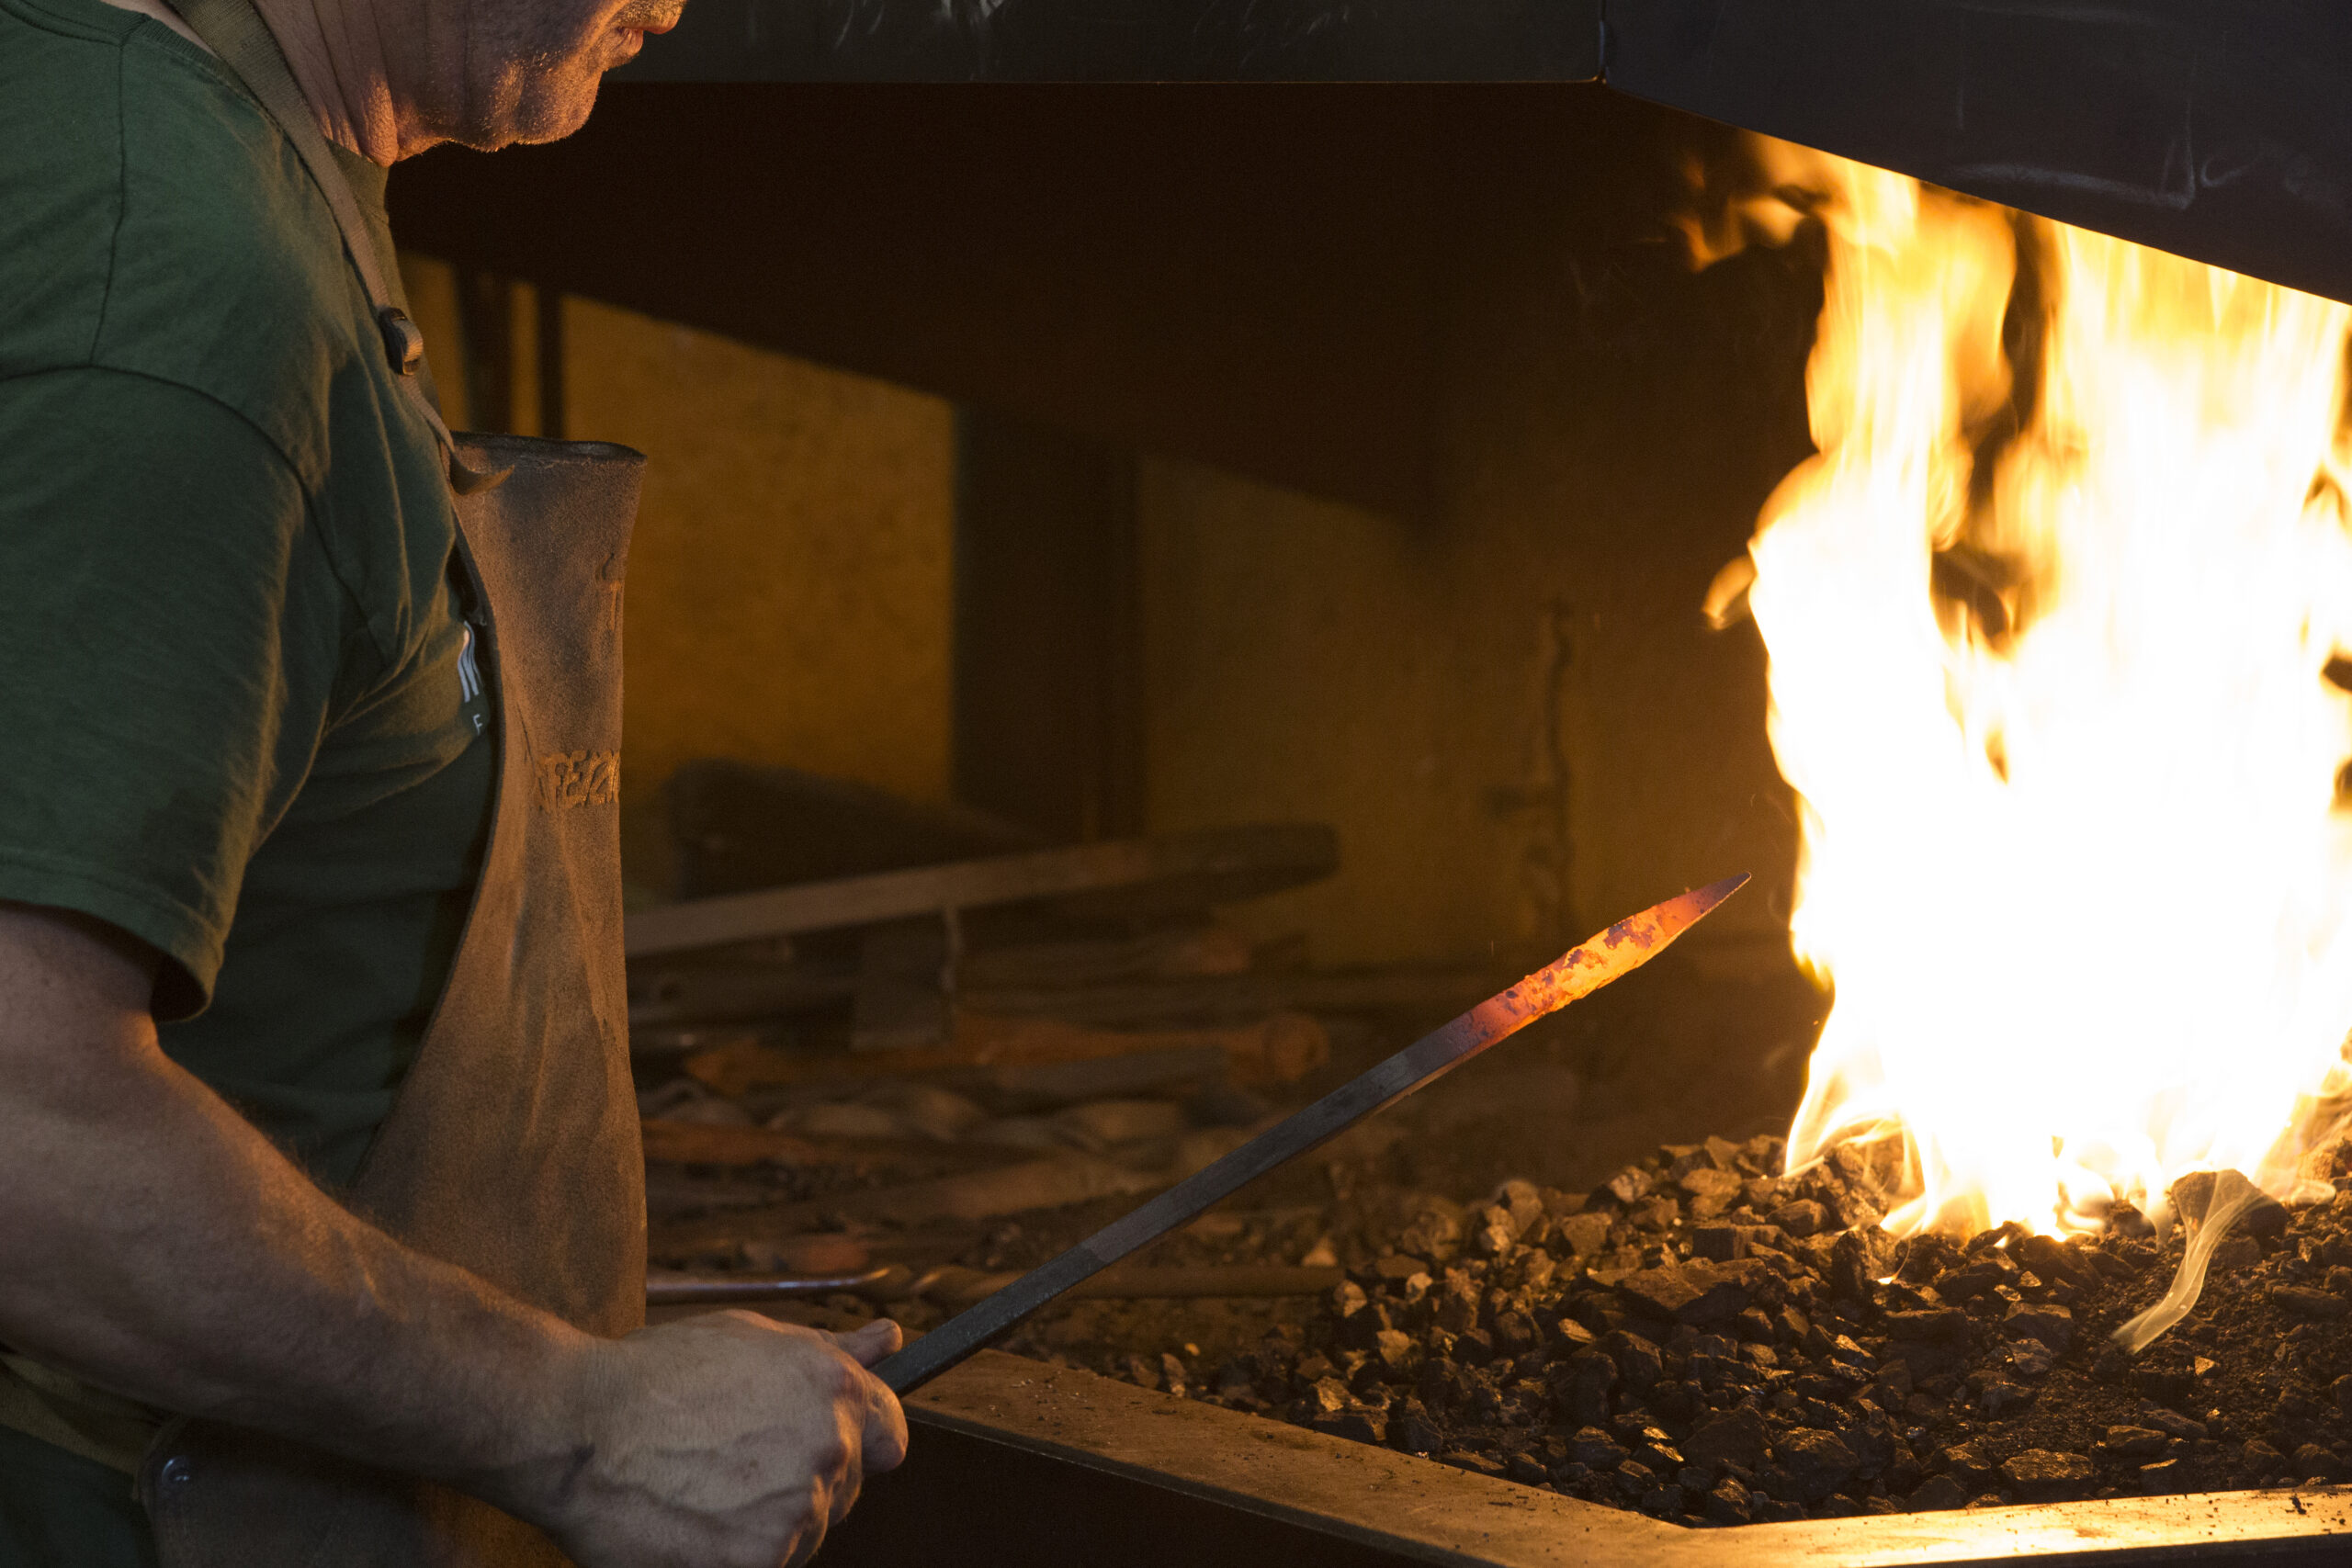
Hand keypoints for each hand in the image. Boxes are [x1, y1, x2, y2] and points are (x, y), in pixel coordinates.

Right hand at [515, 1312, 908, 1567]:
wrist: (579, 1428)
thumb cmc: (654, 1376)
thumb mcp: (749, 1338)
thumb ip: (828, 1350)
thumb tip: (890, 1340)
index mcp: (833, 1386)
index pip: (888, 1434)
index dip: (859, 1443)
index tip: (823, 1451)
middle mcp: (828, 1446)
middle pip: (844, 1488)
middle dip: (799, 1479)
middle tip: (730, 1464)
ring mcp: (799, 1508)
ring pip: (806, 1532)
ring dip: (767, 1522)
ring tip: (703, 1490)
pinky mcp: (762, 1561)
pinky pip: (770, 1565)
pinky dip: (736, 1556)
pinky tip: (694, 1525)